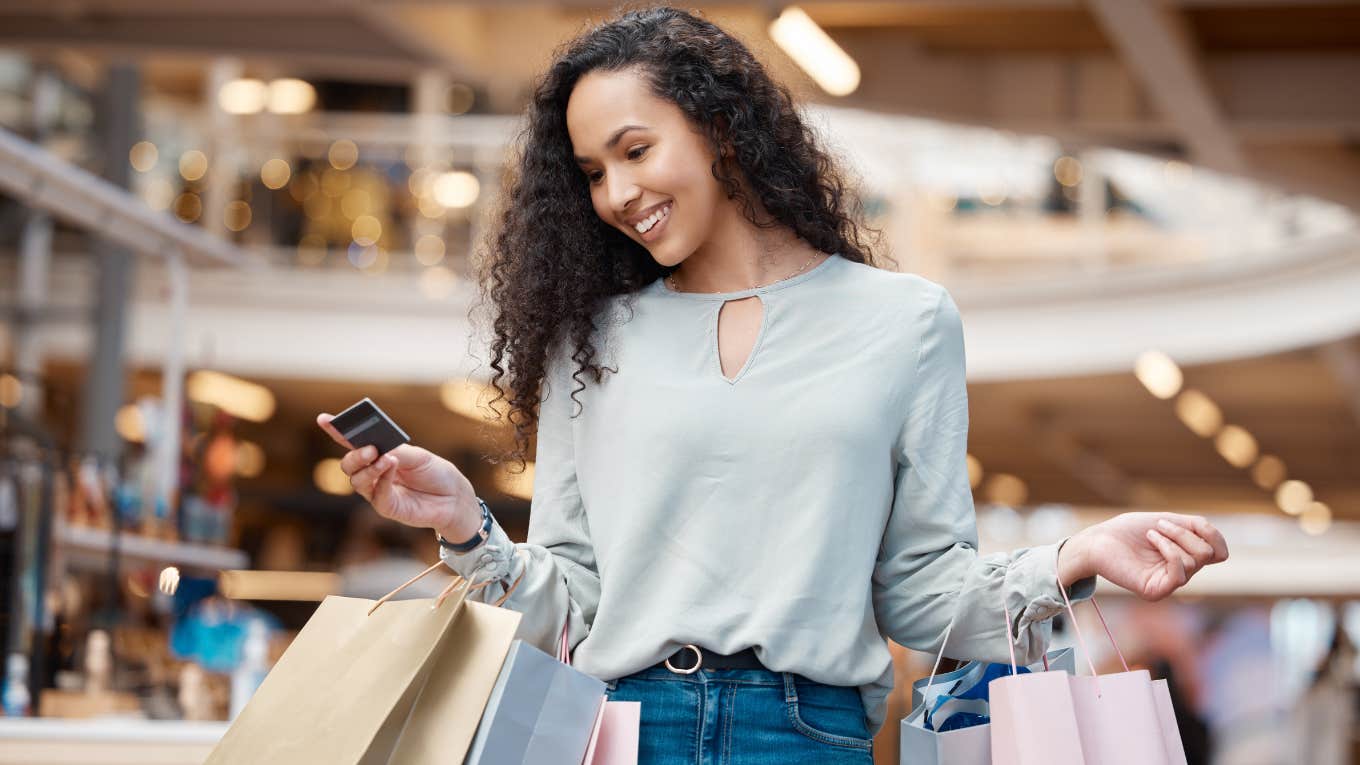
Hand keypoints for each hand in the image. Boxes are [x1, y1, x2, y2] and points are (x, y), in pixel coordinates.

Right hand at [315, 413, 482, 538]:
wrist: (454, 497)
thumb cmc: (435, 473)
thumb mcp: (418, 456)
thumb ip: (395, 451)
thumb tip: (376, 449)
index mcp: (378, 453)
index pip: (352, 442)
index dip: (336, 431)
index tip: (324, 419)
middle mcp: (373, 472)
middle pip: (349, 464)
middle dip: (355, 455)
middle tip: (370, 449)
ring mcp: (377, 491)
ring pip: (357, 481)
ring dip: (369, 468)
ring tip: (386, 459)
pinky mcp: (387, 507)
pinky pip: (376, 496)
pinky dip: (382, 480)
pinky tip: (392, 469)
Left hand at [1058, 512, 1228, 600]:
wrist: (1098, 539)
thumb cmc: (1129, 530)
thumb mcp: (1169, 521)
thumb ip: (1198, 529)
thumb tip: (1221, 549)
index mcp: (1186, 557)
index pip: (1219, 552)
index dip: (1213, 535)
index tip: (1193, 522)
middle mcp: (1181, 573)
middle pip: (1208, 553)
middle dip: (1186, 532)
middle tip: (1159, 525)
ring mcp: (1169, 584)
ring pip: (1195, 560)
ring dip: (1173, 537)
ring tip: (1151, 532)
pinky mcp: (1156, 591)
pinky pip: (1179, 573)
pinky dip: (1169, 549)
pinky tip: (1152, 539)